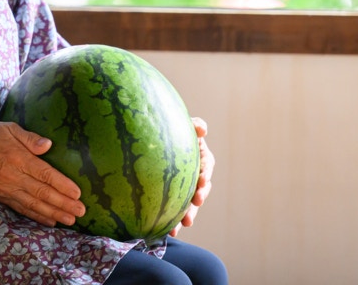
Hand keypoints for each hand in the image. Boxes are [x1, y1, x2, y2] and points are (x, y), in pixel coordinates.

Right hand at [0, 120, 85, 227]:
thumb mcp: (9, 128)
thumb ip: (30, 138)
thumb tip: (48, 145)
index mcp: (18, 158)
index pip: (45, 175)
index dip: (62, 185)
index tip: (77, 193)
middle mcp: (13, 176)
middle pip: (42, 193)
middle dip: (63, 204)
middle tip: (81, 211)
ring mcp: (6, 189)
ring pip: (33, 205)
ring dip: (53, 213)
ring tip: (70, 220)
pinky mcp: (0, 196)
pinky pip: (21, 209)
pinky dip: (36, 216)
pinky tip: (50, 221)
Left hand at [171, 116, 214, 236]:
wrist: (150, 142)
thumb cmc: (170, 130)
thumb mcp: (182, 125)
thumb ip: (193, 125)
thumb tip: (202, 130)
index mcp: (200, 157)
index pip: (206, 165)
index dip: (205, 173)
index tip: (202, 181)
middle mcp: (195, 175)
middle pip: (201, 188)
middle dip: (199, 197)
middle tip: (196, 203)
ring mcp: (185, 188)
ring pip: (190, 204)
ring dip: (189, 214)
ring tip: (184, 223)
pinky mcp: (172, 199)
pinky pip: (175, 212)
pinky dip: (173, 223)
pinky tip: (169, 233)